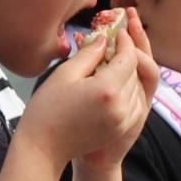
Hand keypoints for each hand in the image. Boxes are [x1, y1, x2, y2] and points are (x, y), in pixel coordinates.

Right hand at [24, 6, 153, 171]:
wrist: (44, 148)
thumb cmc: (47, 110)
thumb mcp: (64, 74)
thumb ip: (88, 54)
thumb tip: (104, 39)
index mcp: (107, 90)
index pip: (128, 58)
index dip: (124, 41)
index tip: (117, 31)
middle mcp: (121, 106)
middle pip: (135, 71)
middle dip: (127, 55)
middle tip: (115, 40)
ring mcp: (124, 119)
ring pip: (136, 86)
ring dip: (128, 72)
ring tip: (112, 60)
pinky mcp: (122, 128)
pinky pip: (133, 102)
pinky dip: (127, 89)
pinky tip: (113, 81)